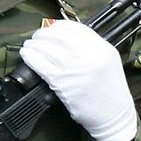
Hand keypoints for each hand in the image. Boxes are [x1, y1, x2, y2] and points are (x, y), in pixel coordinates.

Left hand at [20, 19, 138, 140]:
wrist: (114, 114)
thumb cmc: (111, 89)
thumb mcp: (109, 61)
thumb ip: (92, 48)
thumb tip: (65, 37)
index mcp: (103, 48)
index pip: (75, 28)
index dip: (58, 26)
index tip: (52, 29)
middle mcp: (89, 55)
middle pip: (58, 35)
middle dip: (43, 34)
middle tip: (38, 37)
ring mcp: (75, 68)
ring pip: (46, 48)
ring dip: (34, 44)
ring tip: (30, 46)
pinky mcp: (62, 82)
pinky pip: (40, 64)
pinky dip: (30, 56)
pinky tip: (27, 54)